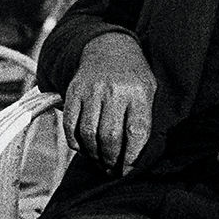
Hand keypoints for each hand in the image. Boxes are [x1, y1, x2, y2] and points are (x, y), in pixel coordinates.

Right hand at [63, 32, 156, 174]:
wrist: (109, 48)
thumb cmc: (133, 79)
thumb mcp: (148, 91)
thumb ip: (144, 120)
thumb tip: (135, 158)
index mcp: (138, 93)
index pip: (136, 133)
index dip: (132, 157)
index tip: (128, 170)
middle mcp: (114, 91)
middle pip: (110, 136)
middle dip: (111, 160)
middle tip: (112, 169)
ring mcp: (92, 90)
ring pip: (89, 133)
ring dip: (94, 154)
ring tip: (100, 161)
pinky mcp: (74, 92)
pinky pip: (70, 124)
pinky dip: (75, 142)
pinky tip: (83, 149)